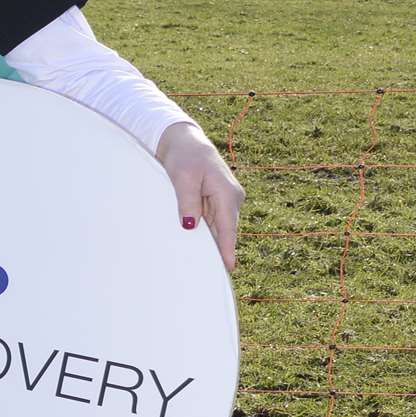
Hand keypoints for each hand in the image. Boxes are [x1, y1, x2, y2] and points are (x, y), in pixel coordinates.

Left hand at [156, 121, 244, 270]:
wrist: (184, 141)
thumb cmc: (185, 155)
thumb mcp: (183, 177)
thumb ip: (188, 201)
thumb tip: (191, 226)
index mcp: (228, 194)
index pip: (228, 229)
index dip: (227, 250)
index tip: (228, 269)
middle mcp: (232, 199)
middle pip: (224, 232)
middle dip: (218, 251)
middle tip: (208, 276)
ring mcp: (225, 201)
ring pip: (218, 228)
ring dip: (210, 243)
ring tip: (201, 267)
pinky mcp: (215, 201)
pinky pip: (212, 221)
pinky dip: (205, 233)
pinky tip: (197, 247)